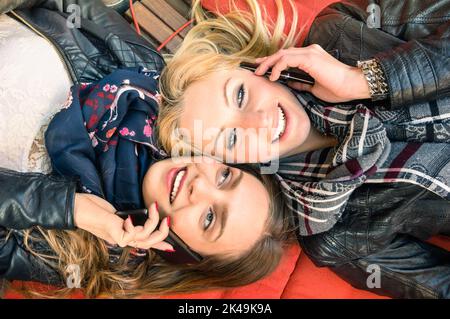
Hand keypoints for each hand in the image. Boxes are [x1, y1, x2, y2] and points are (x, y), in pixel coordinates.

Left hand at [74, 194, 173, 250]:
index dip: (158, 245)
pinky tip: (126, 217)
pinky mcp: (114, 234)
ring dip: (153, 222)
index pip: (144, 242)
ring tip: (153, 207)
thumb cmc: (93, 208)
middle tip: (167, 219)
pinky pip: (132, 235)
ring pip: (144, 239)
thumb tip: (136, 219)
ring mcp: (118, 237)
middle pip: (149, 243)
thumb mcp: (115, 213)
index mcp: (123, 234)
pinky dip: (133, 225)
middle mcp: (122, 238)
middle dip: (162, 233)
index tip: (171, 246)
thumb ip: (126, 219)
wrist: (76, 207)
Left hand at [254, 44, 370, 102]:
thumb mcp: (314, 87)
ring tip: (260, 73)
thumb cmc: (338, 88)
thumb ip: (302, 83)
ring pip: (282, 54)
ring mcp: (309, 53)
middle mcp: (309, 51)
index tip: (262, 68)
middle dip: (266, 60)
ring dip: (268, 63)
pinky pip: (287, 59)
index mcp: (311, 57)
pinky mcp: (309, 58)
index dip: (273, 61)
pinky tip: (273, 76)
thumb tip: (290, 83)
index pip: (287, 56)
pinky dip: (277, 67)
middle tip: (255, 68)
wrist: (352, 85)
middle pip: (282, 53)